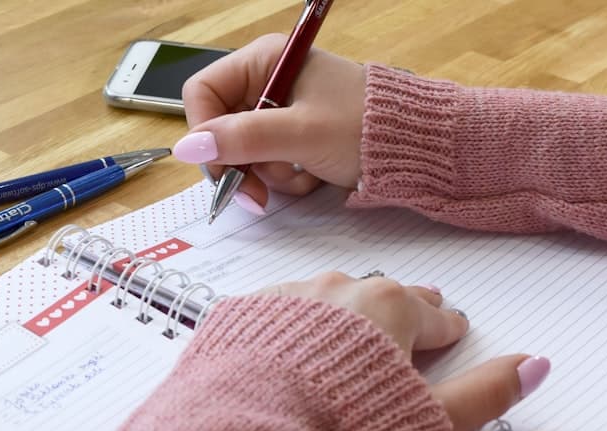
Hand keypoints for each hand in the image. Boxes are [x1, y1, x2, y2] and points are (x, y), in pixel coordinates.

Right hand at [174, 34, 367, 212]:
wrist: (418, 147)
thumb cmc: (366, 128)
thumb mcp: (300, 134)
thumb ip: (243, 139)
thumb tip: (188, 148)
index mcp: (265, 60)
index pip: (203, 93)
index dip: (204, 132)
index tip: (220, 166)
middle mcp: (268, 80)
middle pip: (220, 127)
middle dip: (238, 163)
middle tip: (255, 194)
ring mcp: (281, 110)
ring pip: (243, 151)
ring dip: (266, 175)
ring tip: (300, 177)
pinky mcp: (294, 135)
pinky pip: (267, 162)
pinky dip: (284, 178)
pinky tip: (310, 177)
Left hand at [262, 272, 549, 430]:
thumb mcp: (432, 421)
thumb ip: (485, 392)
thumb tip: (536, 365)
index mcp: (390, 308)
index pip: (432, 317)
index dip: (445, 329)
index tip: (451, 330)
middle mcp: (337, 290)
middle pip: (379, 298)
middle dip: (398, 310)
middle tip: (409, 317)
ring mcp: (284, 299)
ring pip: (323, 299)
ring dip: (339, 313)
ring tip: (346, 329)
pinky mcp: (238, 319)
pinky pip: (274, 316)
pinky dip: (287, 328)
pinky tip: (286, 347)